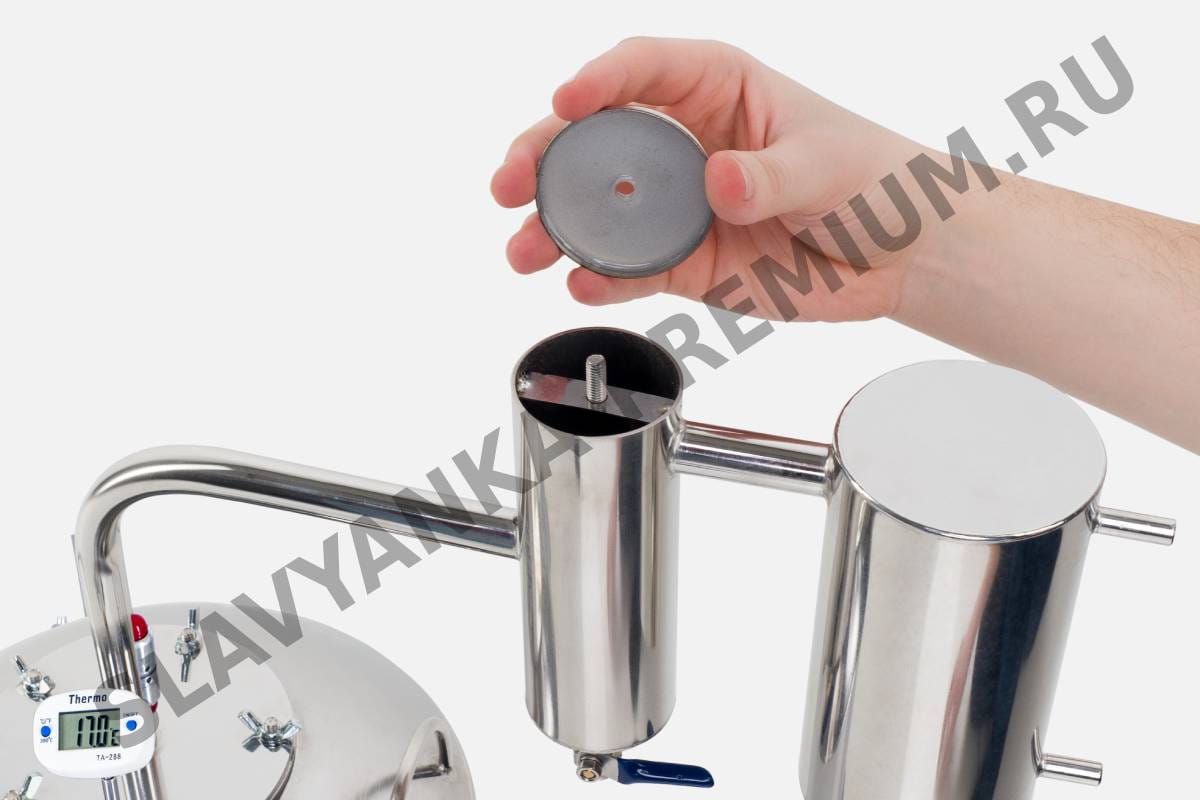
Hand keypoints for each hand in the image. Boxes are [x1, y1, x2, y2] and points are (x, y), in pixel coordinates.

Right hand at [491, 37, 924, 321]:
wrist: (900, 254)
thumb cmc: (873, 179)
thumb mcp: (826, 164)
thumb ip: (770, 175)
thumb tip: (718, 180)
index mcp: (716, 89)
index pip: (642, 70)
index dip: (597, 81)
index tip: (566, 102)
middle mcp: (683, 143)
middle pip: (594, 139)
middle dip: (544, 157)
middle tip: (511, 183)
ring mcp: (677, 205)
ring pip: (599, 209)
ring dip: (555, 227)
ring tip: (524, 249)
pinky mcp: (683, 262)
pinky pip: (632, 269)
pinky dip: (605, 279)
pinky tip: (583, 284)